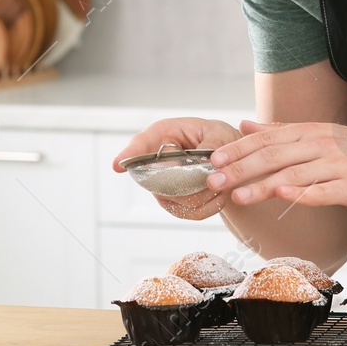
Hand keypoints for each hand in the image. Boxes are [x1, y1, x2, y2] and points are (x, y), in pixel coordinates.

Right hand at [114, 117, 242, 221]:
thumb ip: (213, 144)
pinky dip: (208, 207)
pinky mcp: (172, 203)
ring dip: (204, 193)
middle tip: (213, 174)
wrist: (228, 159)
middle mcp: (155, 161)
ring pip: (176, 198)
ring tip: (221, 183)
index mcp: (162, 134)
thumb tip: (209, 160)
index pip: (141, 144)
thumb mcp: (219, 132)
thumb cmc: (218, 139)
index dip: (129, 154)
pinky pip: (188, 212)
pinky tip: (219, 196)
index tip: (118, 166)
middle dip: (188, 179)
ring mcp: (161, 185)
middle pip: (158, 178)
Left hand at [206, 119, 346, 207]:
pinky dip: (303, 193)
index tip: (213, 160)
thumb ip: (279, 130)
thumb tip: (244, 124)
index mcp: (307, 132)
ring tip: (237, 196)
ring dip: (262, 185)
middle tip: (213, 181)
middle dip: (240, 168)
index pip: (265, 138)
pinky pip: (325, 191)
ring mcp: (336, 165)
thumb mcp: (316, 132)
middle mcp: (318, 145)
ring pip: (294, 174)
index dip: (238, 149)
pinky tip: (283, 197)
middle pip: (273, 155)